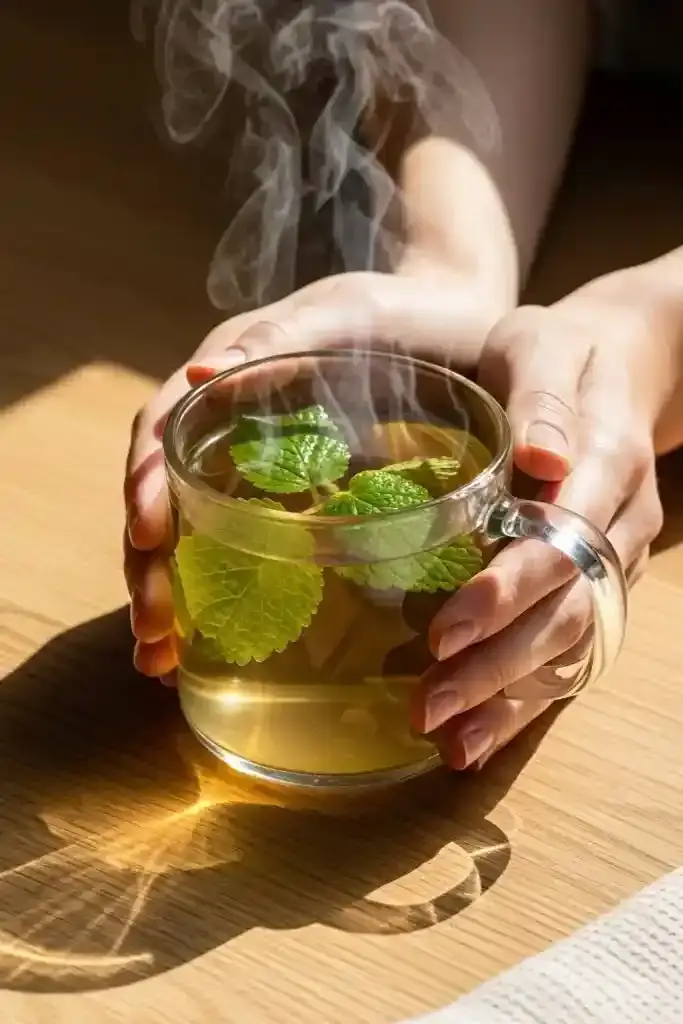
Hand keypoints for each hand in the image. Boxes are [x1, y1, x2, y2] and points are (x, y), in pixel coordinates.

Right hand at [124, 267, 501, 677]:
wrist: (456, 327)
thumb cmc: (401, 315)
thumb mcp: (342, 315)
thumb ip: (279, 340)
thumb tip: (202, 375)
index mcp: (228, 373)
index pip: (163, 428)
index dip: (146, 481)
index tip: (146, 535)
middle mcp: (230, 424)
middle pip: (164, 494)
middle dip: (149, 562)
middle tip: (153, 632)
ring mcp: (259, 466)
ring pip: (193, 530)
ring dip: (171, 594)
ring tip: (161, 659)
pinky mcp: (293, 499)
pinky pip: (242, 545)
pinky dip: (218, 596)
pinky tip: (206, 646)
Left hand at [413, 268, 675, 769]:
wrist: (619, 370)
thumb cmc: (562, 353)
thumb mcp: (544, 346)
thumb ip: (543, 396)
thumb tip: (541, 455)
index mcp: (609, 463)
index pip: (562, 541)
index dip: (508, 590)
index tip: (446, 629)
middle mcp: (621, 526)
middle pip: (569, 610)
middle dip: (499, 662)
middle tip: (429, 701)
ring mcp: (616, 563)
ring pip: (574, 644)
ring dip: (510, 696)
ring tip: (447, 737)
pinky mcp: (600, 586)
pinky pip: (572, 652)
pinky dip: (526, 699)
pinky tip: (477, 735)